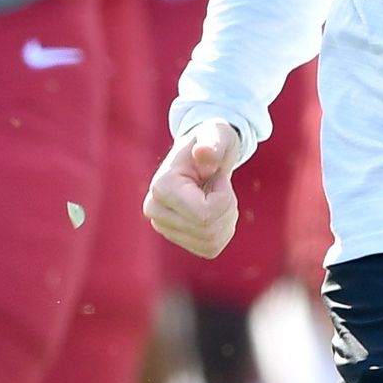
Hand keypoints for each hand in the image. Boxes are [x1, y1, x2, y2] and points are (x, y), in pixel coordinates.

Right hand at [145, 121, 243, 258]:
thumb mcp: (216, 134)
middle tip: (220, 185)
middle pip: (208, 230)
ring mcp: (163, 227)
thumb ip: (212, 141)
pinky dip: (223, 231)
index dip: (224, 197)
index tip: (216, 176)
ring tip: (217, 196)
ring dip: (226, 220)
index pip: (205, 215)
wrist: (204, 156)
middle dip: (227, 208)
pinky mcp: (177, 239)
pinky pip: (211, 248)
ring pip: (211, 242)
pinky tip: (216, 211)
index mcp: (161, 187)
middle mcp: (155, 211)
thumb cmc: (211, 141)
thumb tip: (203, 152)